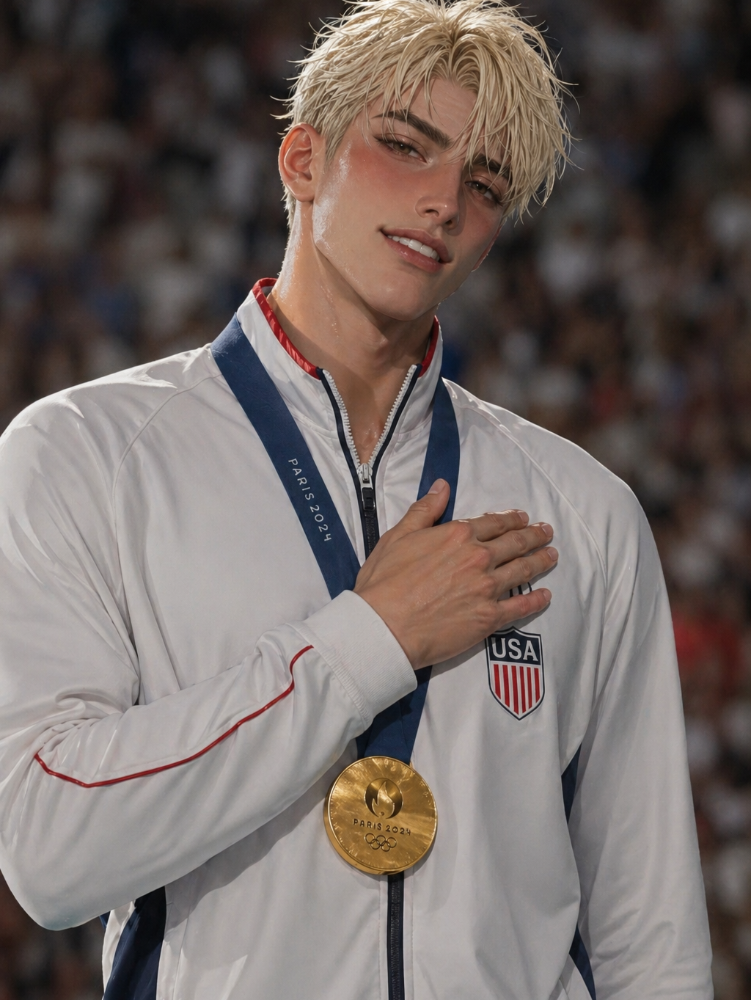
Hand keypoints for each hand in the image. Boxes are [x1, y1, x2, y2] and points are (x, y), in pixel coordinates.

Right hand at [354, 479, 556, 669]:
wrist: (384, 627)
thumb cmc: (384, 582)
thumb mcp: (398, 536)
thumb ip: (424, 510)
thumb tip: (442, 486)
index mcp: (457, 535)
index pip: (492, 523)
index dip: (510, 519)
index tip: (522, 518)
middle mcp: (478, 558)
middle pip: (515, 543)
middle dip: (533, 536)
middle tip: (546, 532)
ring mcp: (487, 589)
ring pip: (523, 570)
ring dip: (540, 561)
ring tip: (552, 555)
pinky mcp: (489, 618)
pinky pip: (520, 607)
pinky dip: (536, 600)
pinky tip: (545, 595)